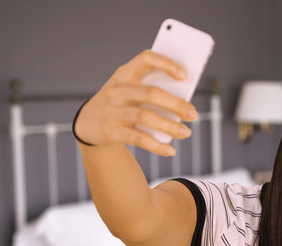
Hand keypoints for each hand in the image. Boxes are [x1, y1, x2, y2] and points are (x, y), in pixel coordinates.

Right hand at [75, 50, 197, 155]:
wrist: (88, 122)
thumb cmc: (121, 103)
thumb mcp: (129, 89)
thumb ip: (151, 90)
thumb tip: (184, 103)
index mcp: (125, 73)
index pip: (146, 59)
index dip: (166, 64)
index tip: (185, 77)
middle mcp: (117, 90)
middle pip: (151, 93)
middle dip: (176, 104)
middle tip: (193, 114)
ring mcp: (112, 110)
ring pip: (145, 117)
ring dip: (170, 126)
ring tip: (186, 133)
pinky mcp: (111, 131)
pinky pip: (138, 138)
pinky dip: (157, 146)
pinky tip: (170, 150)